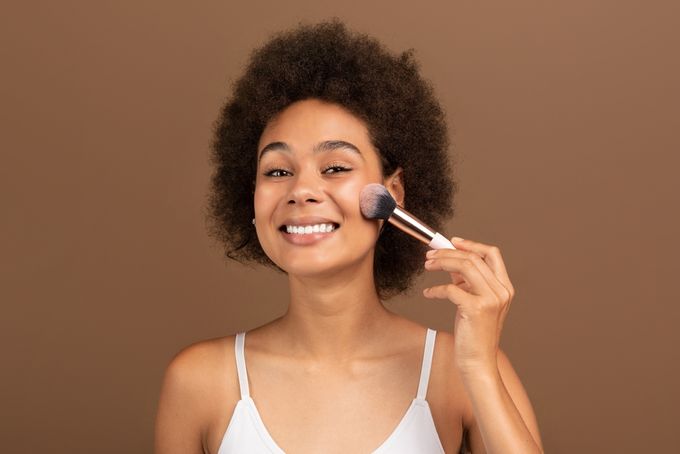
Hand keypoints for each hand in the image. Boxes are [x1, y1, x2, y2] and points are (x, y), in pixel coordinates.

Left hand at [422, 237, 515, 374]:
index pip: (492, 254)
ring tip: (427, 266)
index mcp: (505, 287)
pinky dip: (435, 289)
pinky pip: (451, 288)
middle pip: (473, 257)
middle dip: (448, 252)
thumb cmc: (474, 334)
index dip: (471, 244)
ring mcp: (491, 299)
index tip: (453, 241)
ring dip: (441, 263)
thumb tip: (452, 263)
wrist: (478, 362)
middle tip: (430, 256)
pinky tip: (428, 294)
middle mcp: (502, 291)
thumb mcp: (475, 303)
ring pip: (464, 266)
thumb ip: (468, 282)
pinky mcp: (476, 309)